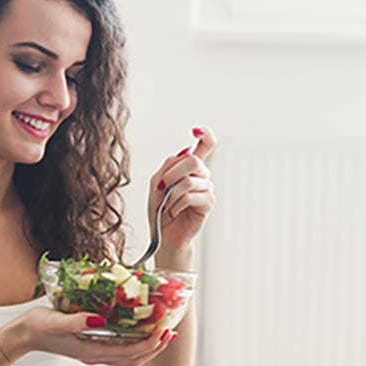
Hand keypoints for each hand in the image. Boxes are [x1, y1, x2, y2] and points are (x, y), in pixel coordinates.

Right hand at [0, 306, 176, 365]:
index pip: (130, 353)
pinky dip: (135, 342)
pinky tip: (138, 330)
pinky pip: (120, 349)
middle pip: (135, 358)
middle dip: (156, 348)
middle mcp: (96, 355)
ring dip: (148, 347)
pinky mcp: (90, 346)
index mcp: (91, 351)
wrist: (22, 336)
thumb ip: (76, 321)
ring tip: (162, 333)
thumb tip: (99, 320)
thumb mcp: (55, 321)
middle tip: (171, 332)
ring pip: (129, 356)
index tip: (164, 331)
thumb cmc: (37, 326)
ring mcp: (94, 353)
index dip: (150, 344)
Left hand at [148, 126, 216, 253]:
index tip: (196, 129)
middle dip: (172, 174)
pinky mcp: (208, 203)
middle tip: (161, 187)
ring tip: (167, 206)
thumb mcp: (157, 183)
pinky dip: (176, 204)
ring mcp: (207, 188)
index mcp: (190, 167)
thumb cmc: (159, 210)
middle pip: (193, 160)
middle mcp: (202, 175)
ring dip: (171, 194)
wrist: (163, 235)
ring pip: (188, 180)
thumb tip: (186, 152)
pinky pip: (190, 196)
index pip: (205, 145)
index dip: (205, 134)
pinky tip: (174, 212)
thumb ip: (169, 166)